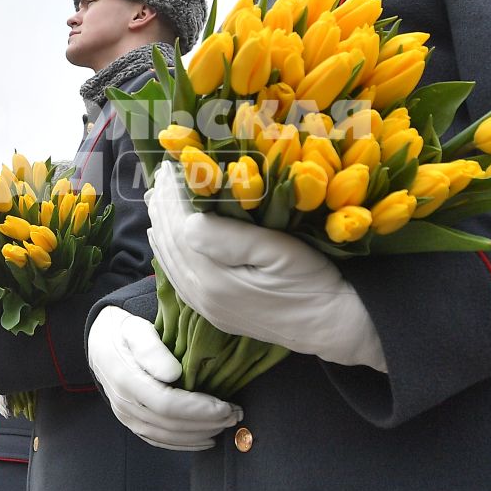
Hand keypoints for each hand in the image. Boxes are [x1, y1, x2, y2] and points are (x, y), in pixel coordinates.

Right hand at [87, 306, 240, 451]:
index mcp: (127, 380)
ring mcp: (127, 417)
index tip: (225, 405)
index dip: (199, 409)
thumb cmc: (123, 334)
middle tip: (235, 414)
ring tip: (226, 424)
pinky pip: (159, 440)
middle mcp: (125, 405)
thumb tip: (173, 374)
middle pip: (171, 424)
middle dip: (207, 422)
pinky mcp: (132, 423)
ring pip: (167, 436)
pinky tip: (206, 439)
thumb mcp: (136, 330)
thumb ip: (152, 350)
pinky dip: (184, 444)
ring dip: (200, 434)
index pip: (167, 405)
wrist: (100, 345)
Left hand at [147, 162, 385, 369]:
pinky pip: (179, 280)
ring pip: (170, 263)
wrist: (334, 325)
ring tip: (156, 200)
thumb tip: (187, 221)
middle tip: (160, 176)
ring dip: (161, 229)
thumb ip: (227, 236)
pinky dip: (168, 255)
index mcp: (212, 279)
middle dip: (162, 207)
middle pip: (169, 245)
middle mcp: (202, 296)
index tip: (170, 165)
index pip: (179, 227)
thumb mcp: (277, 250)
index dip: (171, 195)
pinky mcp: (217, 313)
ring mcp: (207, 308)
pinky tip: (166, 241)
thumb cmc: (311, 281)